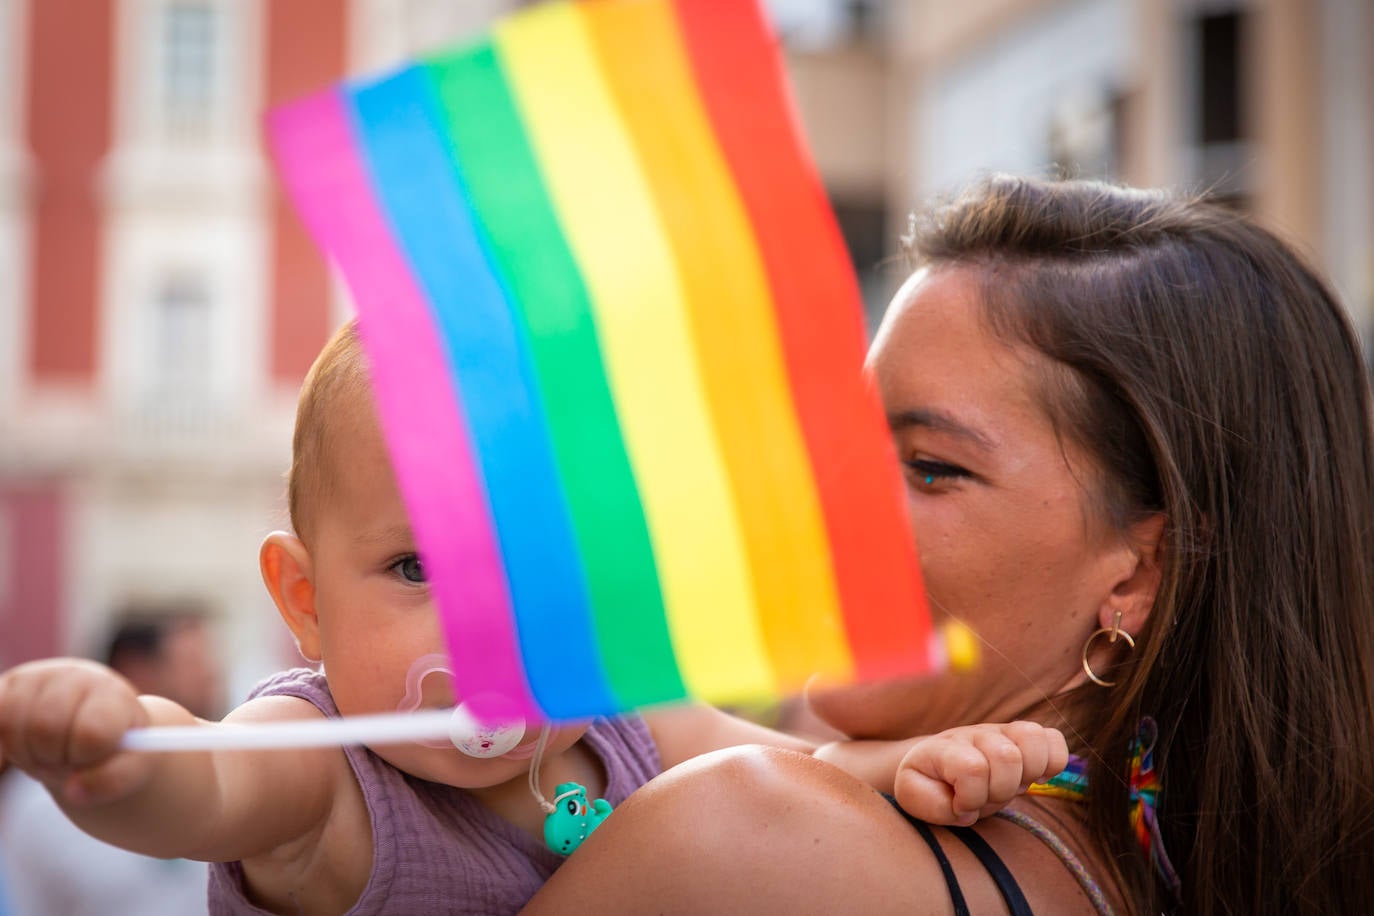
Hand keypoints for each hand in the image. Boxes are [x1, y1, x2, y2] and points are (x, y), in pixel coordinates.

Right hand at [0, 659, 154, 806]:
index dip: (84, 756)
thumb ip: (114, 779)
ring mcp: (35, 678)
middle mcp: (72, 676)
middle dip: (52, 757)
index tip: (89, 756)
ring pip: (10, 724)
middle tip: (65, 758)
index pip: (90, 733)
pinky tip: (17, 750)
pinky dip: (1, 748)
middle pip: (44, 728)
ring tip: (47, 752)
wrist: (94, 729)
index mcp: (110, 694)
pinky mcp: (5, 689)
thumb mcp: (133, 765)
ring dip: (24, 752)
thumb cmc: (114, 747)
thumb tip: (74, 792)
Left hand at [894, 721, 1068, 825]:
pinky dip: (1052, 762)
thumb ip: (934, 805)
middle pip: (1007, 756)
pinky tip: (1035, 778)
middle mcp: (975, 734)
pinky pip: (1053, 739)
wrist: (933, 765)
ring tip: (1011, 786)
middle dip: (999, 791)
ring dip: (1027, 772)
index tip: (960, 807)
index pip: (972, 767)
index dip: (971, 797)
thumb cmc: (927, 784)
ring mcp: (1001, 732)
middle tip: (985, 798)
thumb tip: (966, 808)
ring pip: (1032, 738)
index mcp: (945, 748)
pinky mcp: (1022, 738)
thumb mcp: (913, 797)